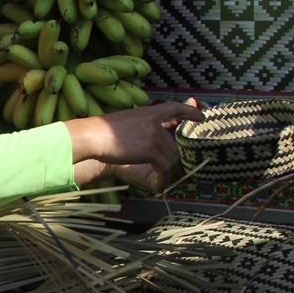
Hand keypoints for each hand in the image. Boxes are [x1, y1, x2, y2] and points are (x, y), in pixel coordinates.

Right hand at [65, 100, 201, 190]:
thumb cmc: (101, 131)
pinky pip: (164, 166)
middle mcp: (154, 122)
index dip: (190, 111)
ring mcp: (153, 135)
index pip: (174, 108)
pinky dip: (163, 176)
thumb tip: (150, 134)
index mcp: (148, 112)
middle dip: (173, 157)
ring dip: (168, 169)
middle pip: (173, 143)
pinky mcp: (149, 150)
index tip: (200, 116)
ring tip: (163, 179)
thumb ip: (141, 125)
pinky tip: (160, 184)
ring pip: (171, 156)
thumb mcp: (126, 121)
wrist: (92, 136)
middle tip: (171, 169)